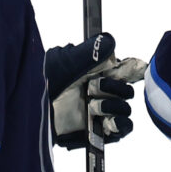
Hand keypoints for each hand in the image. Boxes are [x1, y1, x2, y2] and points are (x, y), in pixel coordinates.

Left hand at [45, 33, 145, 148]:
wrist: (33, 111)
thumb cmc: (45, 83)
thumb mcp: (66, 61)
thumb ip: (91, 51)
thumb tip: (111, 40)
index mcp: (98, 72)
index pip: (126, 69)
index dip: (134, 68)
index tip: (137, 66)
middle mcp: (103, 92)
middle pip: (128, 90)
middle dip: (114, 88)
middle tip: (92, 87)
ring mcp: (103, 112)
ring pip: (126, 109)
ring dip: (112, 106)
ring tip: (92, 106)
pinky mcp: (101, 131)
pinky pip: (124, 128)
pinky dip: (119, 124)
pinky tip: (106, 121)